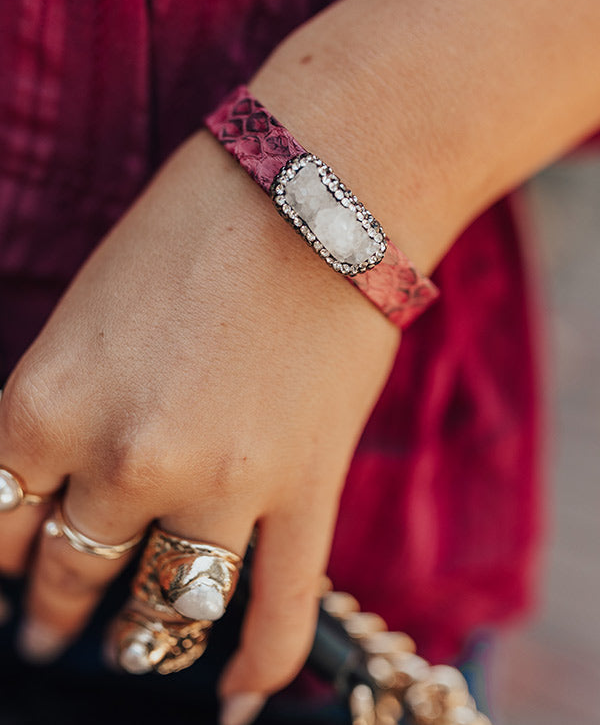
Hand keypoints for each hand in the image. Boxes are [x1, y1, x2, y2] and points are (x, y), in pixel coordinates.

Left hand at [0, 120, 398, 720]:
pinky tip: (236, 694)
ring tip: (136, 652)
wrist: (314, 182)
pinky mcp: (303, 490)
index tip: (10, 582)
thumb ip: (67, 408)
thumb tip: (60, 480)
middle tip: (54, 631)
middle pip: (70, 577)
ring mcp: (218, 486)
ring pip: (164, 611)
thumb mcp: (90, 312)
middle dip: (57, 613)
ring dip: (142, 642)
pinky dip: (256, 664)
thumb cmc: (196, 224)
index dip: (0, 563)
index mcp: (47, 403)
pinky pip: (278, 612)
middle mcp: (121, 461)